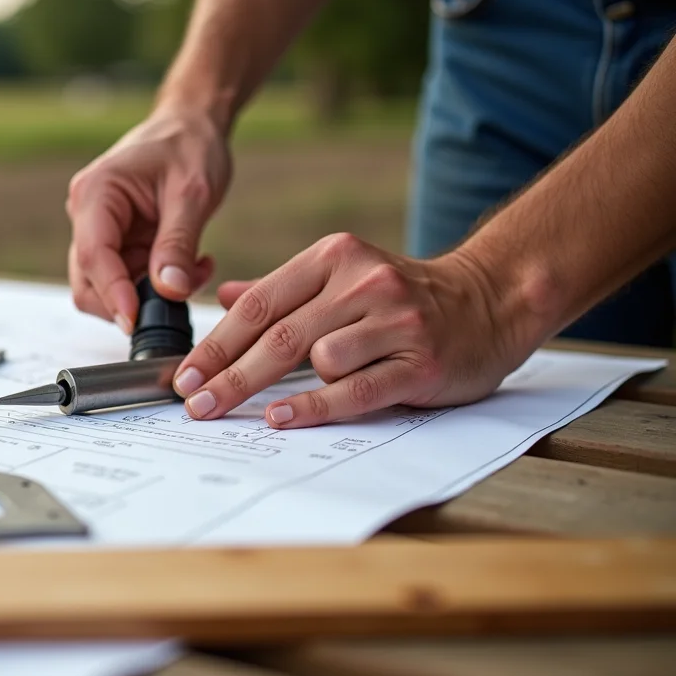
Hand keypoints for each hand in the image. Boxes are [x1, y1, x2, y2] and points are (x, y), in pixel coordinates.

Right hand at [66, 108, 230, 331]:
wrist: (193, 126)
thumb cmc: (189, 145)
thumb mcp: (192, 193)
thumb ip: (178, 243)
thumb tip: (169, 291)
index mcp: (96, 193)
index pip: (94, 256)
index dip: (113, 294)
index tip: (136, 323)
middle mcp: (88, 215)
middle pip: (89, 282)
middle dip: (130, 301)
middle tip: (177, 302)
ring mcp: (101, 232)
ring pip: (109, 288)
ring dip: (150, 295)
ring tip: (195, 271)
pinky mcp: (118, 244)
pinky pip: (130, 281)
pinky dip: (159, 286)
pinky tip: (190, 266)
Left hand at [171, 233, 537, 426]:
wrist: (491, 300)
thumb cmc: (402, 297)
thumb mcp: (340, 277)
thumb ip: (281, 290)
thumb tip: (222, 298)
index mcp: (333, 258)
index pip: (260, 303)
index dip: (217, 343)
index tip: (184, 374)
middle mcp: (363, 283)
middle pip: (279, 335)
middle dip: (228, 375)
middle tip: (194, 404)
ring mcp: (394, 321)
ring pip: (317, 358)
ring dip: (279, 387)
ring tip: (251, 407)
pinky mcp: (419, 361)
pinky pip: (356, 388)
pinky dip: (315, 406)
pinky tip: (282, 417)